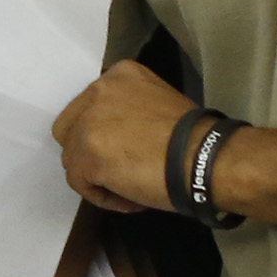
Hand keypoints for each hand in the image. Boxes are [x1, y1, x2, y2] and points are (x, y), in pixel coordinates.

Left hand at [51, 58, 192, 220]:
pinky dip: (102, 196)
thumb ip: (130, 110)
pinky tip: (131, 201)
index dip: (103, 134)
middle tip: (118, 172)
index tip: (127, 152)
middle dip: (88, 153)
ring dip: (98, 177)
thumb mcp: (157, 102)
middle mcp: (97, 92)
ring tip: (132, 190)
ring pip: (73, 159)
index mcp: (117, 75)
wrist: (206, 158)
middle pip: (70, 130)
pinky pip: (80, 183)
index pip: (88, 107)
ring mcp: (88, 123)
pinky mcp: (86, 156)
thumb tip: (118, 135)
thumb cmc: (194, 137)